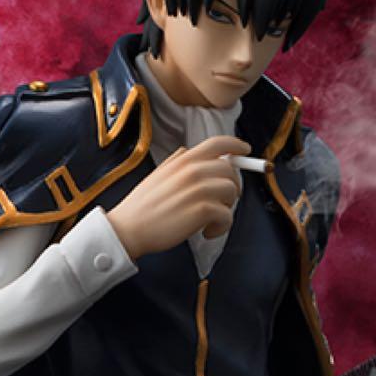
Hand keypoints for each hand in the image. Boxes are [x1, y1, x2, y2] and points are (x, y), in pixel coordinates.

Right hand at [105, 135, 250, 260]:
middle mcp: (193, 170)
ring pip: (232, 191)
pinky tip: (207, 232)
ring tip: (210, 219)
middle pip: (231, 170)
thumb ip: (176, 161)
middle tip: (221, 202)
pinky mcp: (203, 210)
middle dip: (232, 187)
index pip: (218, 143)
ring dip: (226, 208)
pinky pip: (228, 216)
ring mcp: (199, 189)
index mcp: (183, 160)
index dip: (236, 145)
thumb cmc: (142, 206)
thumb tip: (189, 151)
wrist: (129, 228)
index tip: (246, 151)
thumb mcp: (158, 174)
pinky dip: (221, 227)